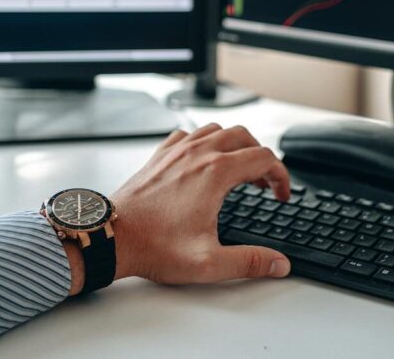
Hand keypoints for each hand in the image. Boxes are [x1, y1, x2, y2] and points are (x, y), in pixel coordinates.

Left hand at [109, 123, 291, 283]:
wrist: (112, 236)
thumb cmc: (153, 245)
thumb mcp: (209, 262)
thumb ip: (249, 262)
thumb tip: (278, 264)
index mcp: (215, 173)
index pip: (264, 159)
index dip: (281, 176)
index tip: (280, 195)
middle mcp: (197, 154)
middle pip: (244, 138)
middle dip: (261, 157)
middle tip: (264, 183)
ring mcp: (177, 151)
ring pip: (217, 130)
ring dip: (235, 145)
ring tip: (240, 168)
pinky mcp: (160, 156)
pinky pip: (189, 134)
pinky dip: (204, 141)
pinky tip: (203, 159)